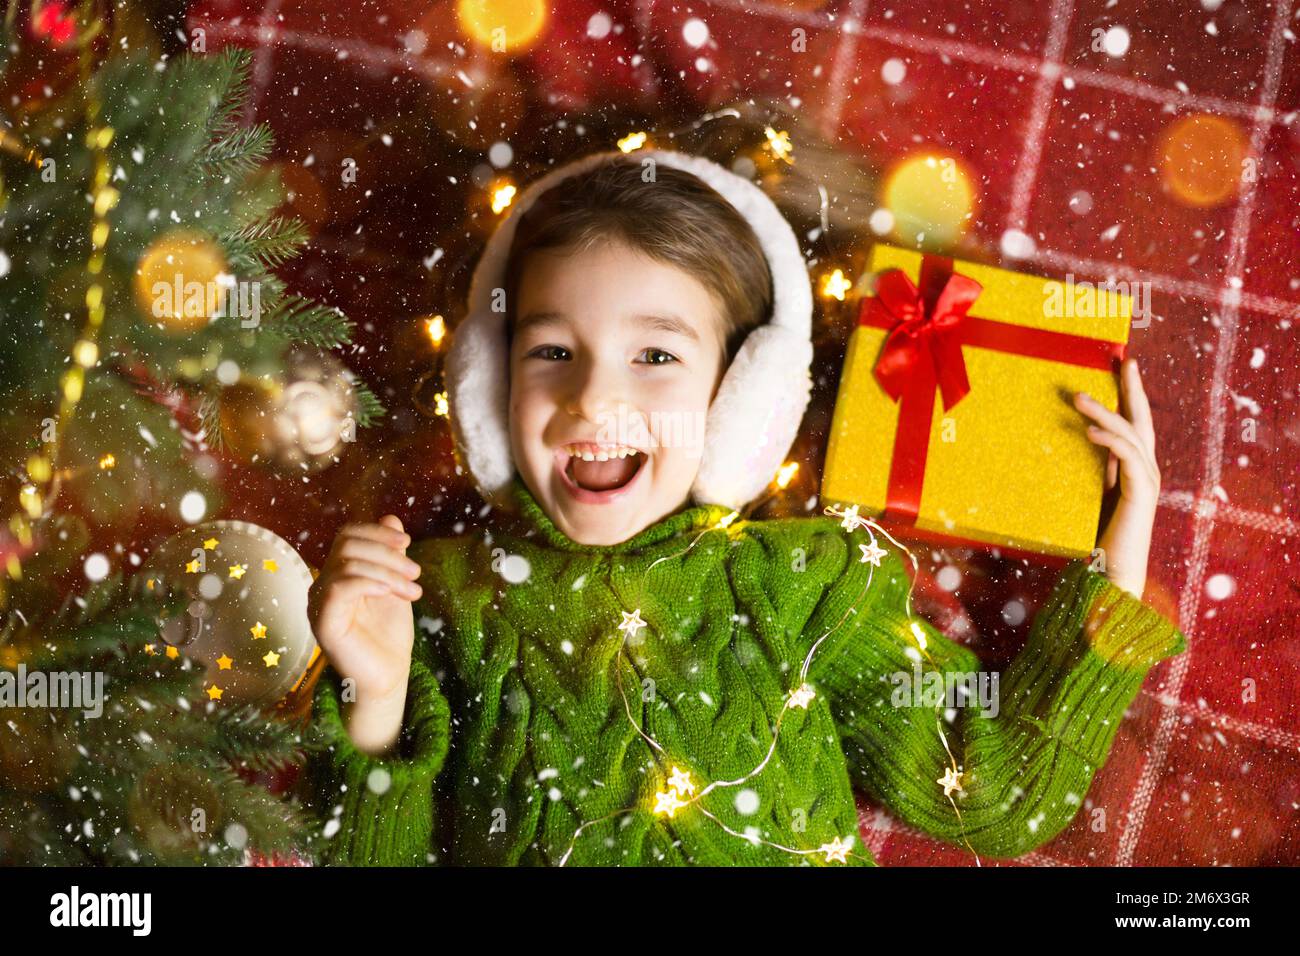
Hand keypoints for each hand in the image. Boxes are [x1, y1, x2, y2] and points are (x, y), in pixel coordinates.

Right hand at [307, 515, 422, 754]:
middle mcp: (323, 585)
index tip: (407, 543)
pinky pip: (339, 589)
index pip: (348, 535)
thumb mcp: (395, 584)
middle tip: (415, 573)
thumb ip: (390, 554)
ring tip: (413, 590)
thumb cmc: (389, 634)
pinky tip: (390, 593)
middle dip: (387, 553)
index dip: (377, 532)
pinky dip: (369, 583)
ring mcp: (319, 604)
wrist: (388, 676)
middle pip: (347, 545)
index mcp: (338, 574)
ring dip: (387, 571)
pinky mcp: (322, 623)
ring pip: (347, 564)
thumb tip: (390, 517)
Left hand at [1073, 359, 1160, 598]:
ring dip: (1106, 413)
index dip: (1128, 395)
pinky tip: (1089, 431)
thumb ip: (1086, 471)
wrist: (1110, 574)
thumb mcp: (1085, 495)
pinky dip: (1110, 442)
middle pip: (1141, 421)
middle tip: (1122, 360)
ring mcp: (1146, 481)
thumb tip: (1065, 443)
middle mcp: (1144, 471)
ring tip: (1080, 397)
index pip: (1131, 424)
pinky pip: (1128, 459)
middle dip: (1132, 390)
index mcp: (1132, 469)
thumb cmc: (1093, 538)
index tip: (1120, 366)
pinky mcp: (1140, 494)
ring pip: (1131, 436)